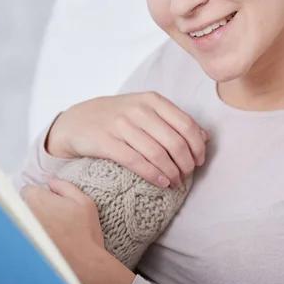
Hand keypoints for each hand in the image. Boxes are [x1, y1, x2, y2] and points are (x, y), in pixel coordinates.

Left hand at [21, 176, 134, 283]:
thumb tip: (50, 179)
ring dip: (31, 221)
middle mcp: (24, 214)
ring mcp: (21, 231)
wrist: (82, 262)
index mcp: (37, 200)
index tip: (50, 201)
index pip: (27, 189)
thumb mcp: (83, 201)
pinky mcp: (22, 245)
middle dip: (34, 207)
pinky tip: (46, 241)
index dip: (39, 194)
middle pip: (22, 205)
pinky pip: (22, 234)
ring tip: (50, 230)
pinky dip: (30, 235)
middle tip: (52, 215)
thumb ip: (64, 186)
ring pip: (22, 220)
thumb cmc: (85, 230)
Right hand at [46, 92, 208, 188]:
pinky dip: (154, 175)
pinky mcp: (106, 142)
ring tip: (176, 183)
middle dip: (186, 163)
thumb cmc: (118, 117)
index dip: (197, 146)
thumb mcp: (147, 110)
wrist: (77, 121)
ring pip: (158, 153)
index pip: (186, 124)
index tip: (200, 160)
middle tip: (188, 174)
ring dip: (172, 172)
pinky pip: (136, 162)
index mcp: (152, 100)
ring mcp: (121, 125)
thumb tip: (206, 136)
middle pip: (175, 141)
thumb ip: (175, 120)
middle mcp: (138, 110)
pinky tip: (162, 183)